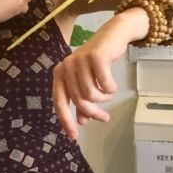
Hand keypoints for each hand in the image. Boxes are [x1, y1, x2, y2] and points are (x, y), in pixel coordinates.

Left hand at [52, 8, 147, 139]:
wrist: (113, 36)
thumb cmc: (97, 61)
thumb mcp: (88, 81)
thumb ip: (82, 101)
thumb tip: (82, 121)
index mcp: (60, 74)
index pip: (59, 102)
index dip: (65, 121)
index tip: (74, 137)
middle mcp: (66, 66)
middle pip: (79, 100)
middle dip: (94, 112)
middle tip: (105, 118)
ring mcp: (79, 60)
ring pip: (91, 94)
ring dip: (103, 99)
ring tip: (108, 94)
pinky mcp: (95, 56)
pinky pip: (104, 84)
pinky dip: (110, 89)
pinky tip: (112, 85)